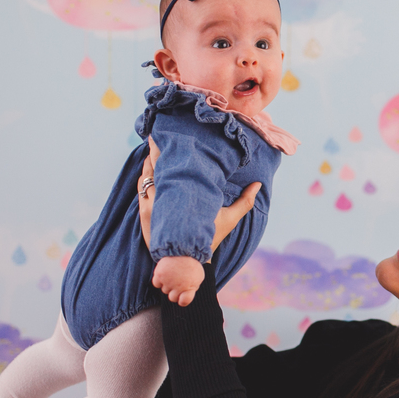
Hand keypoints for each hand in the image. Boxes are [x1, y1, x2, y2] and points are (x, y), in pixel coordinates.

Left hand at [137, 137, 262, 256]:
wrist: (186, 262)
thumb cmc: (209, 238)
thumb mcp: (229, 220)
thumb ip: (245, 202)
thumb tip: (258, 184)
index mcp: (185, 193)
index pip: (172, 164)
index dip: (168, 148)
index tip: (170, 135)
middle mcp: (164, 196)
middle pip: (155, 164)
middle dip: (156, 149)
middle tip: (157, 134)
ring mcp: (151, 205)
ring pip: (145, 175)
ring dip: (149, 162)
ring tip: (153, 148)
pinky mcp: (144, 213)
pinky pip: (141, 188)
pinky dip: (144, 177)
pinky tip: (148, 169)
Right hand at [152, 256, 204, 306]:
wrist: (183, 248)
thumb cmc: (192, 263)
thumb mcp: (198, 276)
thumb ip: (193, 287)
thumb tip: (187, 294)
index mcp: (190, 288)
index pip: (183, 302)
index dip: (182, 300)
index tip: (182, 296)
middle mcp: (178, 287)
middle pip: (172, 298)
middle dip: (174, 292)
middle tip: (177, 283)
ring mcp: (168, 282)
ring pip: (164, 290)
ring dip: (167, 285)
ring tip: (172, 275)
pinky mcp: (159, 275)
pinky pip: (156, 284)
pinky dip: (159, 280)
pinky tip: (164, 274)